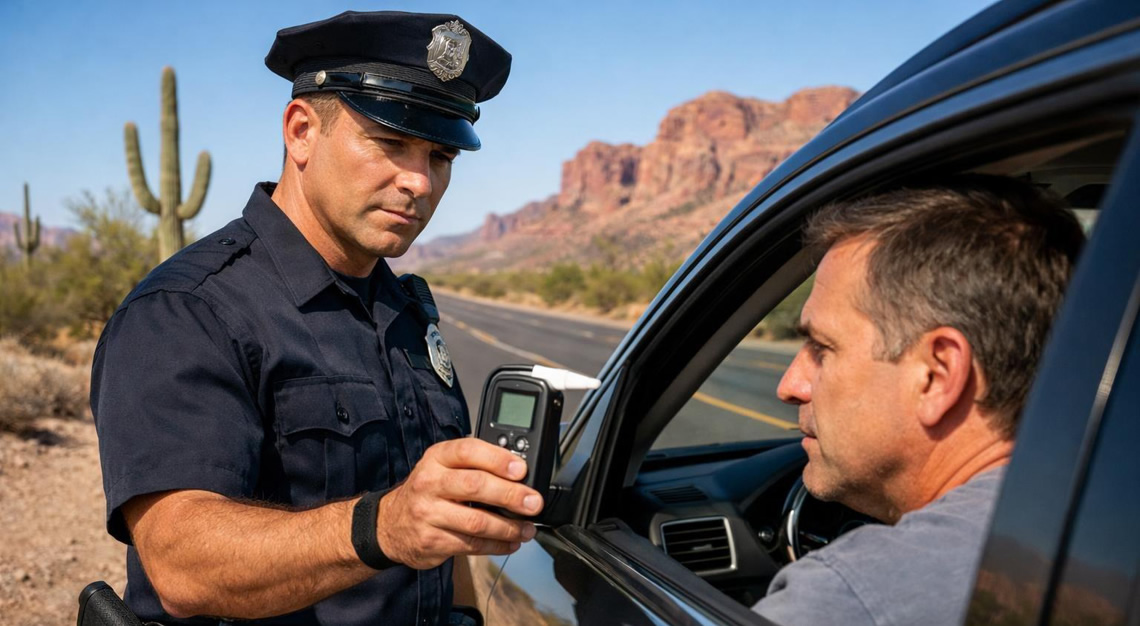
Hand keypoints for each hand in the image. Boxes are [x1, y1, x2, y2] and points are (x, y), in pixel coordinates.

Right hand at [374, 438, 544, 568]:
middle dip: (510, 495)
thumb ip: (474, 465)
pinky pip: (471, 545)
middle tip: (533, 502)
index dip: (497, 459)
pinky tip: (511, 543)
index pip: (468, 451)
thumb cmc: (428, 491)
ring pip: (476, 521)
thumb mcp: (442, 467)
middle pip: (475, 486)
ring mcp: (428, 514)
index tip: (521, 469)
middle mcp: (430, 483)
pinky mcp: (432, 541)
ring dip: (508, 527)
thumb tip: (519, 473)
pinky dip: (496, 546)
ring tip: (527, 528)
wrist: (389, 524)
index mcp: (436, 458)